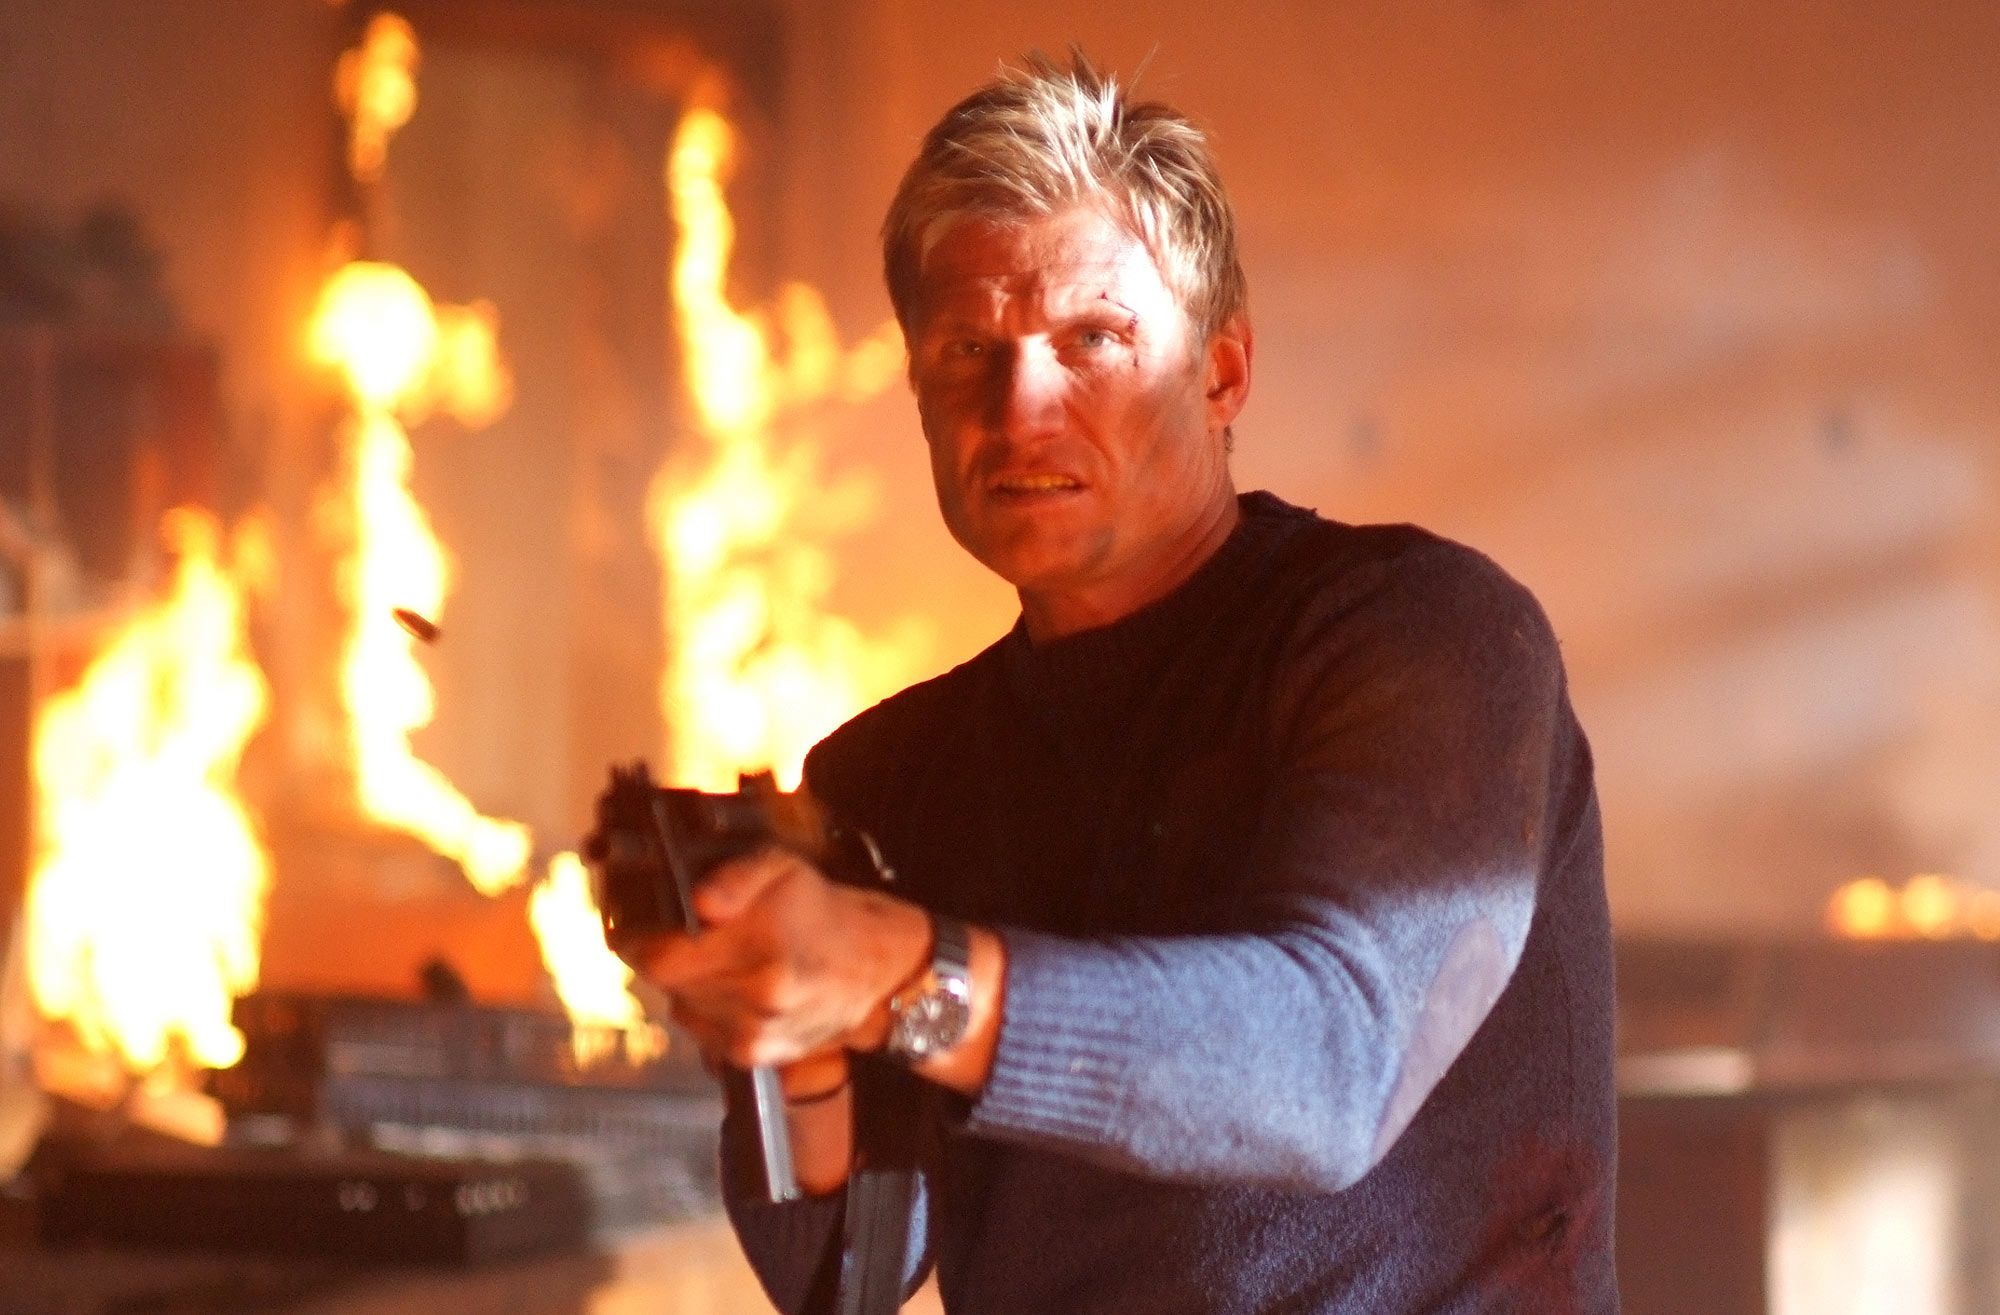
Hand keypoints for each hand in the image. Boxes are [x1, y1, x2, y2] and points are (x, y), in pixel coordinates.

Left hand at [633, 846, 930, 1067]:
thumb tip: (698, 903)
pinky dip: (710, 1008)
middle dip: (672, 955)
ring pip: (682, 1006)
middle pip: (667, 982)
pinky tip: (740, 988)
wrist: (873, 968)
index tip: (650, 924)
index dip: (641, 938)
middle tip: (700, 935)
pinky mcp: (754, 1058)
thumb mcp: (782, 868)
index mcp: (762, 952)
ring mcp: (754, 1035)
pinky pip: (702, 1030)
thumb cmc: (822, 914)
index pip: (657, 958)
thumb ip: (734, 878)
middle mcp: (757, 1001)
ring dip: (692, 983)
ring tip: (730, 959)